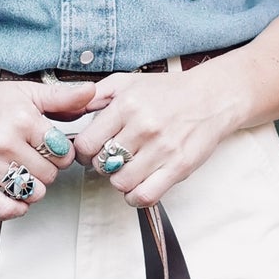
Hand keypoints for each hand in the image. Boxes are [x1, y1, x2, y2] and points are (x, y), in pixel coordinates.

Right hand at [0, 76, 97, 217]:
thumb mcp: (27, 93)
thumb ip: (61, 97)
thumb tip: (92, 92)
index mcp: (22, 120)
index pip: (63, 152)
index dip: (61, 153)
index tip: (50, 148)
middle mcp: (4, 143)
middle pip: (50, 174)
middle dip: (48, 169)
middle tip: (34, 159)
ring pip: (33, 193)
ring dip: (34, 188)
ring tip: (24, 173)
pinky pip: (5, 210)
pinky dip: (17, 207)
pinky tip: (16, 195)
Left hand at [66, 64, 248, 206]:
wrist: (211, 98)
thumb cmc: (168, 92)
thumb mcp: (127, 81)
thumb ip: (95, 96)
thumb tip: (66, 109)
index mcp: (127, 105)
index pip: (87, 144)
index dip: (85, 152)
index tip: (91, 151)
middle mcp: (144, 125)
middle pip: (102, 165)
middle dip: (103, 165)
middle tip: (113, 159)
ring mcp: (163, 148)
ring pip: (121, 182)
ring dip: (120, 181)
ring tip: (128, 169)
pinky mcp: (179, 166)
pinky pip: (145, 195)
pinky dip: (136, 197)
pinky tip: (138, 186)